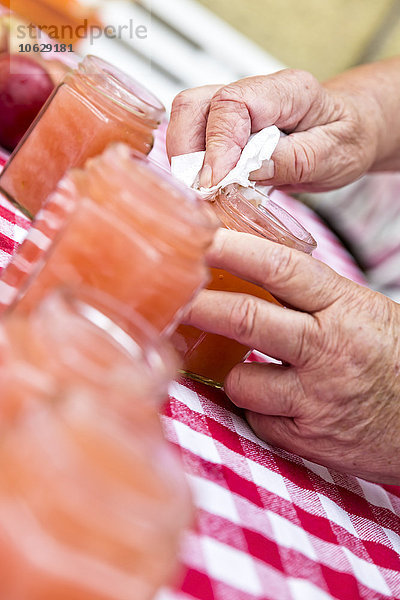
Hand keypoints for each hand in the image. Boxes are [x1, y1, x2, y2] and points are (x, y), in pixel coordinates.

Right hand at [167, 69, 381, 192]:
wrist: (351, 132)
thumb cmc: (347, 139)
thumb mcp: (335, 156)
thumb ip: (292, 160)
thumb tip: (249, 170)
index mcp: (288, 91)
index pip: (233, 104)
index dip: (217, 144)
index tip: (216, 181)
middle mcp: (255, 92)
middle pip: (195, 104)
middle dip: (187, 151)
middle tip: (202, 190)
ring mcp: (237, 109)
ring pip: (187, 118)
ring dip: (184, 157)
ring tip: (201, 190)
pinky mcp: (227, 128)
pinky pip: (194, 136)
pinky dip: (191, 162)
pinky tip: (206, 185)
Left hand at [183, 228, 399, 483]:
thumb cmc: (396, 359)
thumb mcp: (364, 312)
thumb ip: (312, 297)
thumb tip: (250, 271)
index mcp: (345, 307)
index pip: (280, 268)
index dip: (234, 249)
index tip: (200, 238)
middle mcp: (328, 349)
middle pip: (246, 319)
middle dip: (200, 306)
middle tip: (172, 296)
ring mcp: (316, 397)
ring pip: (241, 380)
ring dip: (238, 376)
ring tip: (261, 375)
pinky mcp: (308, 439)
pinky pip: (258, 420)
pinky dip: (260, 411)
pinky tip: (285, 407)